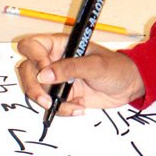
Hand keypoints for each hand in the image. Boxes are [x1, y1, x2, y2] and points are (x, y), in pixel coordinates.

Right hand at [16, 33, 144, 114]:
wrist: (129, 86)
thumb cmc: (116, 67)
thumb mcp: (95, 65)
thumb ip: (69, 68)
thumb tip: (43, 75)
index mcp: (61, 45)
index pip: (32, 46)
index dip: (33, 58)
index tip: (45, 72)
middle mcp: (55, 60)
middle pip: (27, 70)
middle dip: (34, 87)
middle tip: (48, 100)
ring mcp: (57, 78)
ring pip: (35, 90)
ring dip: (48, 102)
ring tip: (72, 105)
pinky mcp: (63, 94)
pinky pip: (51, 104)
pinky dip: (62, 110)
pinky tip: (79, 107)